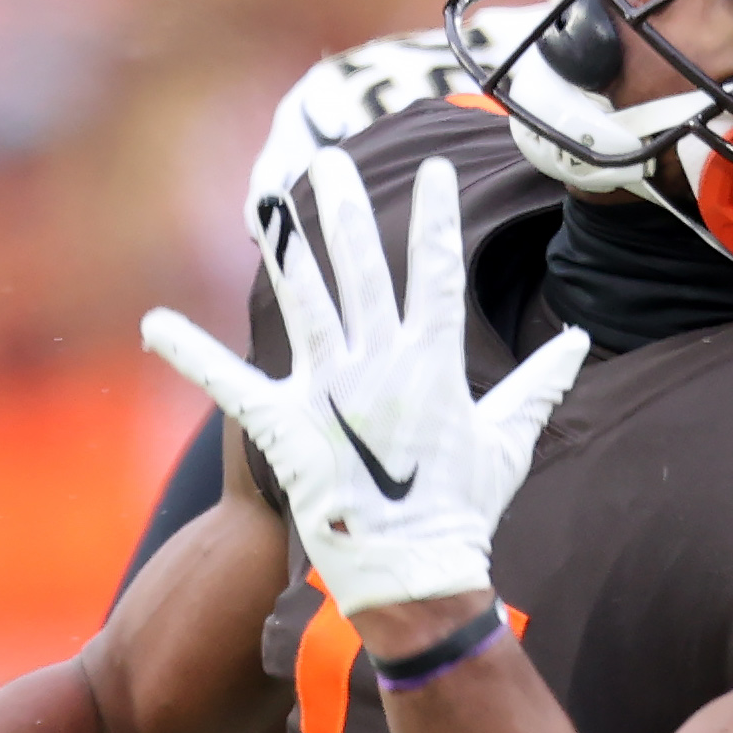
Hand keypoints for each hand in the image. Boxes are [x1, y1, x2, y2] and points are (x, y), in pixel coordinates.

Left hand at [142, 145, 587, 624]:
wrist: (414, 571)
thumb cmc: (466, 508)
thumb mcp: (510, 438)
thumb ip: (539, 383)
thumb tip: (579, 341)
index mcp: (434, 360)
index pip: (437, 271)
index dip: (438, 218)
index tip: (436, 170)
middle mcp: (378, 363)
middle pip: (360, 267)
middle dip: (345, 210)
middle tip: (330, 161)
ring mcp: (329, 391)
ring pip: (303, 302)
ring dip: (285, 249)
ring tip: (268, 203)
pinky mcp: (286, 426)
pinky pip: (231, 383)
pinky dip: (192, 353)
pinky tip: (153, 324)